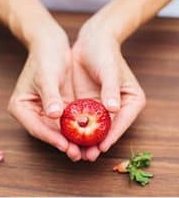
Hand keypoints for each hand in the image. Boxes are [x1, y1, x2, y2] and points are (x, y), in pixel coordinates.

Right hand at [8, 31, 81, 160]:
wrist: (52, 42)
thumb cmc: (45, 56)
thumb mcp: (47, 76)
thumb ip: (50, 96)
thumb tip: (54, 114)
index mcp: (20, 107)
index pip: (36, 127)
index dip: (51, 137)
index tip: (66, 145)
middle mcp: (30, 112)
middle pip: (46, 132)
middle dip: (63, 143)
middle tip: (77, 154)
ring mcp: (43, 112)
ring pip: (57, 130)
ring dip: (71, 140)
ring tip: (85, 151)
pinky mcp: (56, 108)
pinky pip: (67, 122)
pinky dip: (77, 129)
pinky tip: (90, 136)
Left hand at [71, 20, 145, 160]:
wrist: (90, 41)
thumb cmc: (104, 52)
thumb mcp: (109, 70)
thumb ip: (110, 89)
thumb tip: (113, 108)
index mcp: (132, 101)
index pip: (122, 122)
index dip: (111, 136)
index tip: (101, 147)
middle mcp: (117, 108)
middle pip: (107, 131)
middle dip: (96, 144)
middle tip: (86, 156)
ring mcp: (101, 109)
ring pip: (92, 130)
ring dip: (83, 142)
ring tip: (74, 153)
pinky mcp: (86, 107)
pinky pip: (79, 123)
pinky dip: (73, 132)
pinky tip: (64, 140)